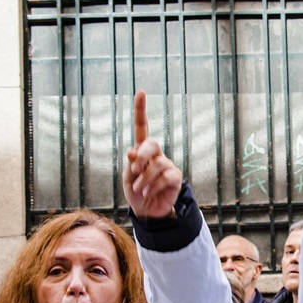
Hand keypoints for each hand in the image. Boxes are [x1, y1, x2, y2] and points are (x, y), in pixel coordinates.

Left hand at [124, 90, 182, 220]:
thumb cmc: (136, 191)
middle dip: (142, 155)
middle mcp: (156, 154)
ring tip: (139, 189)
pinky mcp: (175, 178)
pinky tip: (148, 192)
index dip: (141, 110)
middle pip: (151, 144)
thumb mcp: (128, 177)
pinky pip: (165, 177)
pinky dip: (153, 186)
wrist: (146, 211)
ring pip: (156, 165)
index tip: (141, 92)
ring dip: (143, 179)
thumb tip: (131, 151)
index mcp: (142, 150)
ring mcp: (167, 165)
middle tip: (134, 169)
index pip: (142, 126)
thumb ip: (131, 164)